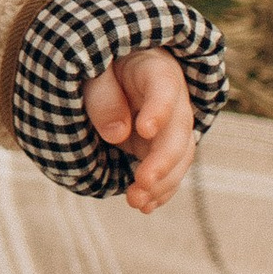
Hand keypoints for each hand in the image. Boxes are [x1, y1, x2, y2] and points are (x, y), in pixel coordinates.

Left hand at [85, 47, 195, 213]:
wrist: (113, 73)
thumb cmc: (100, 66)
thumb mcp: (93, 71)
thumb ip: (103, 96)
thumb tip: (118, 134)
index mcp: (156, 69)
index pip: (164, 87)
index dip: (159, 109)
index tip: (145, 130)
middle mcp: (174, 100)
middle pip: (178, 131)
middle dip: (162, 160)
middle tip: (141, 182)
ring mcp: (171, 126)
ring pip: (179, 157)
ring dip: (161, 183)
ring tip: (137, 202)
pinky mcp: (162, 147)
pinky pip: (170, 171)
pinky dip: (160, 191)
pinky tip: (145, 207)